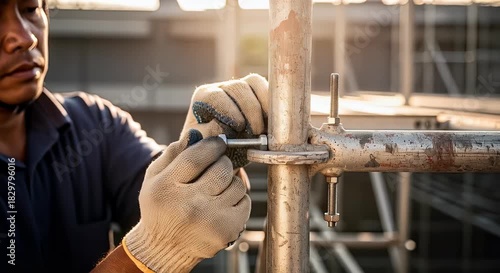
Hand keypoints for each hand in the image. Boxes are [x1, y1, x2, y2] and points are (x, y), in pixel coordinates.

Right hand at [123, 130, 250, 272]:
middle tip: (216, 168)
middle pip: (221, 170)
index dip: (213, 146)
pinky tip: (222, 205)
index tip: (219, 143)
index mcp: (166, 188)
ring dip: (230, 183)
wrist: (165, 248)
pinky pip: (245, 202)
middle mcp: (188, 205)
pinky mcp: (226, 231)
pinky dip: (237, 200)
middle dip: (223, 163)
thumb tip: (196, 134)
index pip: (196, 158)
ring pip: (237, 185)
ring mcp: (209, 220)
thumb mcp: (154, 179)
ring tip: (216, 190)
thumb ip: (173, 153)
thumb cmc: (161, 207)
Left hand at [181, 74, 268, 167]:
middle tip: (256, 132)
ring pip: (255, 82)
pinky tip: (273, 123)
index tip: (238, 127)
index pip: (215, 96)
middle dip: (250, 110)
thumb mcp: (206, 146)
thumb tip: (218, 125)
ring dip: (264, 105)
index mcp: (204, 97)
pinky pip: (268, 88)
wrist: (227, 154)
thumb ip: (207, 135)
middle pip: (238, 87)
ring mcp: (242, 87)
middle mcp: (222, 88)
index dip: (228, 111)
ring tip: (266, 128)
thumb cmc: (212, 149)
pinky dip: (273, 104)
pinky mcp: (259, 91)